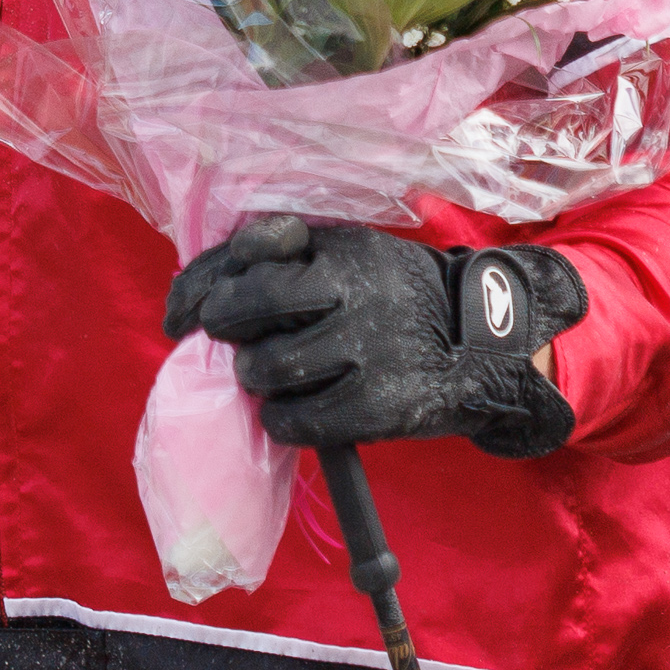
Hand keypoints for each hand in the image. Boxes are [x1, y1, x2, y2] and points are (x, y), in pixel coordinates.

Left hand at [165, 213, 583, 458]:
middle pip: (245, 306)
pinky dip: (280, 420)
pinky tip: (288, 413)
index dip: (199, 286)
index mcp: (338, 249)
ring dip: (253, 376)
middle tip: (232, 342)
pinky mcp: (379, 404)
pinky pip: (297, 419)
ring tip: (268, 375)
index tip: (184, 313)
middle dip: (223, 328)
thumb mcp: (353, 254)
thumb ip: (290, 257)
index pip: (246, 252)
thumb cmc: (398, 298)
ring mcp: (366, 349)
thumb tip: (206, 292)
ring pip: (265, 366)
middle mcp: (351, 292)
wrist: (485, 344)